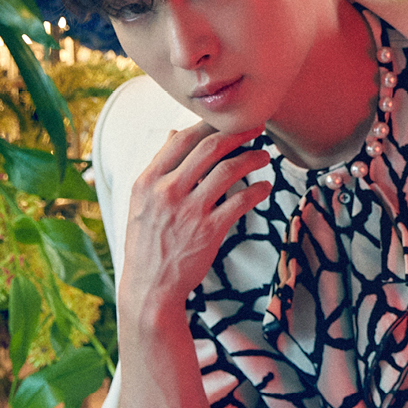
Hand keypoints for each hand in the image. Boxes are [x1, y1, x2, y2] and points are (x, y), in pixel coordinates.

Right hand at [120, 121, 271, 313]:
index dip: (209, 125)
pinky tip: (266, 187)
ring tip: (265, 156)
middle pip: (210, 148)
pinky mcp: (209, 231)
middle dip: (238, 133)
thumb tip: (173, 133)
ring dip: (253, 158)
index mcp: (148, 181)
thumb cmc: (147, 243)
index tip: (228, 121)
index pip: (182, 140)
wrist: (149, 287)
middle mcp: (167, 191)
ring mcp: (189, 211)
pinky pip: (240, 202)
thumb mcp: (142, 202)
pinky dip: (258, 191)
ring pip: (229, 170)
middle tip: (257, 128)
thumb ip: (159, 167)